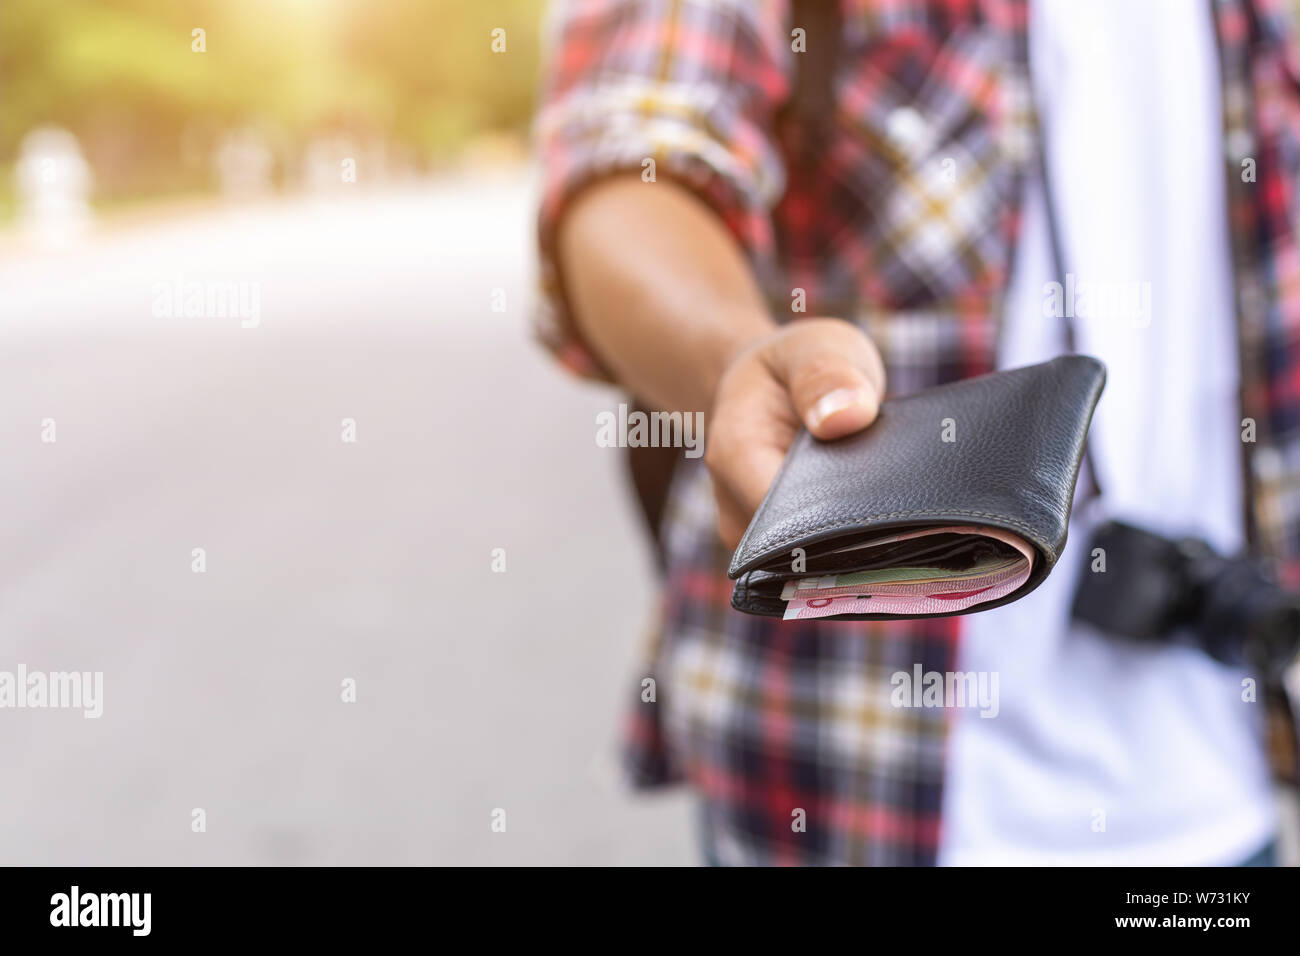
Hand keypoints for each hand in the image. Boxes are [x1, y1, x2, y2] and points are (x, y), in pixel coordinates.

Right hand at [705, 318, 885, 547]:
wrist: (764, 387)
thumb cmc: (791, 365)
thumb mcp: (813, 346)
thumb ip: (826, 374)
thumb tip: (847, 416)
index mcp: (734, 453)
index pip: (782, 516)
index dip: (834, 516)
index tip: (887, 503)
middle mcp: (733, 503)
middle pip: (797, 545)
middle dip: (852, 529)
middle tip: (907, 501)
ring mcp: (753, 531)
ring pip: (809, 557)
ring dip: (853, 535)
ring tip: (893, 500)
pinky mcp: (778, 545)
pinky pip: (817, 556)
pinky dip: (850, 538)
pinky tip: (878, 514)